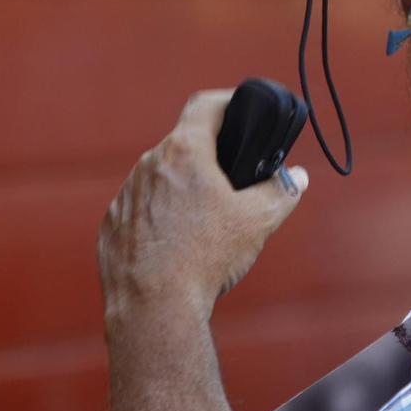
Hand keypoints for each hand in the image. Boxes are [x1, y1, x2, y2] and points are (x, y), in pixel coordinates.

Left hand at [98, 90, 308, 323]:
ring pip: (159, 180)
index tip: (237, 110)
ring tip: (203, 222)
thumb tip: (298, 178)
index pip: (205, 106)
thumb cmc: (205, 258)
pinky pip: (139, 211)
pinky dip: (157, 220)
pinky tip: (174, 246)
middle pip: (183, 146)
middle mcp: (148, 165)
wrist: (154, 308)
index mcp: (184, 152)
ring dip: (180, 190)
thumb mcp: (258, 222)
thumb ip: (282, 192)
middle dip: (207, 158)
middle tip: (230, 182)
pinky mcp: (112, 226)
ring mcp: (125, 196)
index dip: (225, 102)